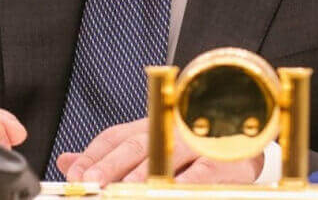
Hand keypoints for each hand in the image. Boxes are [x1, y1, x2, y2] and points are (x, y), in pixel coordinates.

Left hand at [56, 118, 262, 185]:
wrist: (250, 131)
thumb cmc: (195, 144)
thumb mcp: (150, 143)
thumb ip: (110, 154)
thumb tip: (67, 161)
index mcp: (149, 125)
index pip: (114, 137)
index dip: (93, 155)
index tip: (76, 175)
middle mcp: (171, 129)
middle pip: (135, 146)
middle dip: (111, 167)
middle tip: (93, 184)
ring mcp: (198, 143)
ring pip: (165, 158)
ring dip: (142, 177)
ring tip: (122, 191)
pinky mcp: (224, 160)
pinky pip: (201, 172)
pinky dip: (184, 182)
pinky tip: (169, 191)